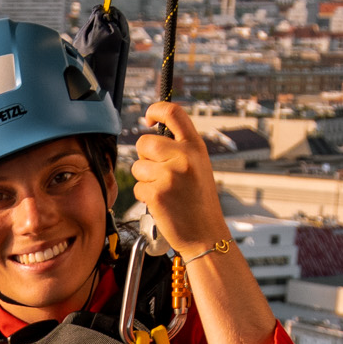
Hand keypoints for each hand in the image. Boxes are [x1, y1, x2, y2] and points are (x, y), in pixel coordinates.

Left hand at [129, 101, 229, 255]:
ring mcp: (169, 174)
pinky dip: (145, 197)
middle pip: (144, 142)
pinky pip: (137, 187)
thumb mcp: (199, 167)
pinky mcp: (156, 193)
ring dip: (144, 179)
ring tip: (165, 191)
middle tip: (157, 172)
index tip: (149, 117)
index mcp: (195, 147)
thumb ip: (180, 149)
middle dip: (144, 157)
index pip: (174, 112)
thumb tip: (151, 137)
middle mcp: (184, 156)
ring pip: (137, 167)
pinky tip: (162, 204)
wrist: (205, 234)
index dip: (157, 109)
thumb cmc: (199, 202)